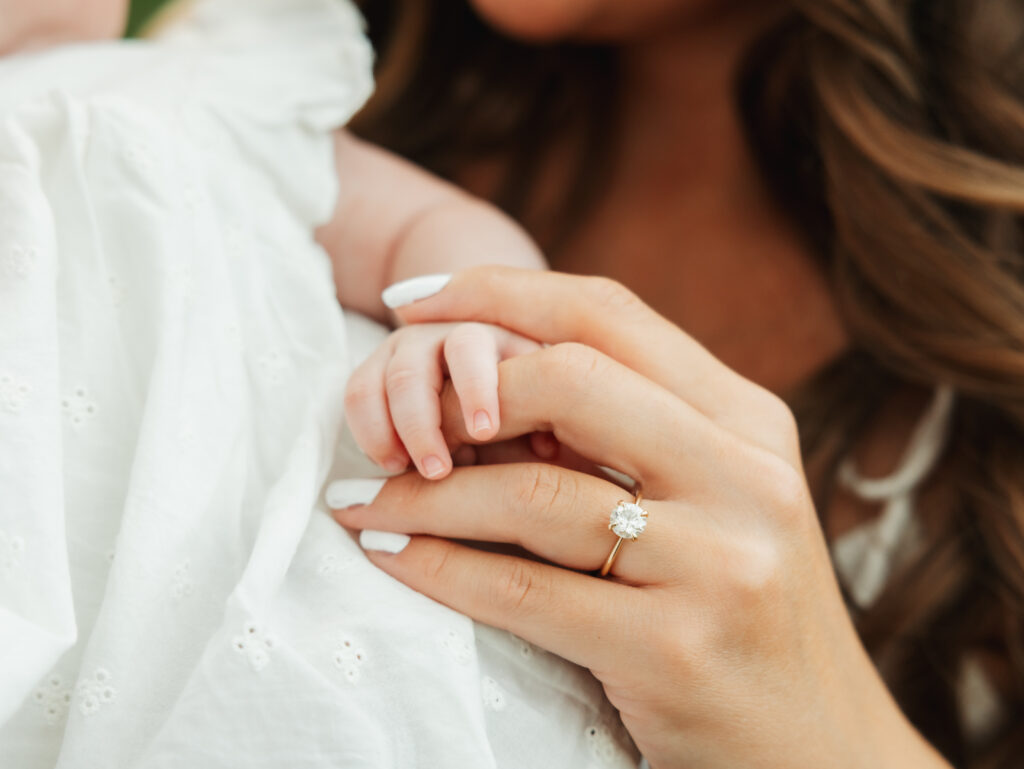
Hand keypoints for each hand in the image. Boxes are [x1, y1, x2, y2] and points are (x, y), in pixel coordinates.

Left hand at [332, 268, 950, 768]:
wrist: (824, 752)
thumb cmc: (748, 613)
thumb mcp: (721, 500)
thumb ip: (640, 432)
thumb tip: (500, 376)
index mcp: (751, 424)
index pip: (610, 317)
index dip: (498, 293)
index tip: (412, 305)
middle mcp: (746, 477)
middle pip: (570, 381)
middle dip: (456, 391)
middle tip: (391, 419)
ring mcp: (719, 562)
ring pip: (532, 494)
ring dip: (424, 494)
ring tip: (364, 499)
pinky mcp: (676, 650)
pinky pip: (524, 592)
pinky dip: (440, 568)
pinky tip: (393, 556)